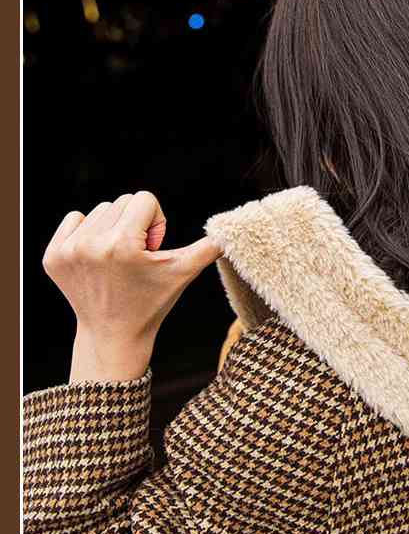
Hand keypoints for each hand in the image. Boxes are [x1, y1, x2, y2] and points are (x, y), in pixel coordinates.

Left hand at [42, 191, 221, 381]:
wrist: (113, 335)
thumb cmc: (151, 303)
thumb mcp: (183, 273)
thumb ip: (209, 247)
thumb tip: (231, 229)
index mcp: (122, 245)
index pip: (145, 199)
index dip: (156, 224)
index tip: (151, 251)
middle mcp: (91, 245)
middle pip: (123, 201)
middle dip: (135, 224)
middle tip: (137, 258)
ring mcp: (68, 251)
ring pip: (100, 210)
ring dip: (113, 229)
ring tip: (117, 260)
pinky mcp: (52, 256)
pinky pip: (74, 220)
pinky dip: (88, 234)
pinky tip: (97, 260)